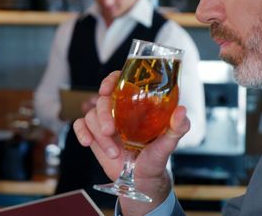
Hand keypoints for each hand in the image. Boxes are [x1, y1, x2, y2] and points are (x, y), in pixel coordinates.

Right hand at [73, 71, 190, 214]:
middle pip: (103, 100)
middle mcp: (119, 111)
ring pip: (91, 115)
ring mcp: (105, 122)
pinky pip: (80, 125)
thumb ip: (176, 128)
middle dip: (103, 115)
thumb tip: (182, 111)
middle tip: (111, 131)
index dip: (111, 80)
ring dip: (98, 134)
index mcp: (136, 106)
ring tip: (113, 153)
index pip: (121, 82)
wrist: (141, 181)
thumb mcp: (168, 144)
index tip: (107, 89)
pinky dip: (81, 132)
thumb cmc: (156, 160)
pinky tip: (87, 143)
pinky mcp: (94, 134)